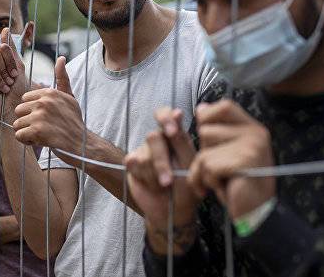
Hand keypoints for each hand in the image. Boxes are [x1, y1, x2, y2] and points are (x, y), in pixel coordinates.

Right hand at [0, 28, 24, 118]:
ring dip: (1, 80)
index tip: (15, 74)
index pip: (2, 48)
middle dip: (6, 71)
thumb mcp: (17, 66)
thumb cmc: (16, 88)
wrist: (12, 106)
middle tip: (8, 82)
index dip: (11, 62)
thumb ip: (11, 48)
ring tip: (3, 88)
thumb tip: (4, 29)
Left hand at [13, 57, 85, 153]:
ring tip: (42, 135)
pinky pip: (19, 135)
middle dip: (27, 121)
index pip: (25, 99)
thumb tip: (61, 58)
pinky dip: (27, 141)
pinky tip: (40, 141)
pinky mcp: (37, 130)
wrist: (83, 145)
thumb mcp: (70, 97)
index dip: (32, 111)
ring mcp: (40, 116)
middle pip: (19, 111)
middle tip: (42, 128)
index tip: (45, 117)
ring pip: (17, 124)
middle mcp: (44, 101)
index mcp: (49, 92)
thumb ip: (62, 79)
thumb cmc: (74, 122)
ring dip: (27, 132)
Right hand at [124, 108, 199, 254]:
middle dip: (161, 162)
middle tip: (167, 181)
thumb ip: (183, 141)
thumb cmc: (188, 188)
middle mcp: (158, 140)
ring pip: (144, 155)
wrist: (172, 212)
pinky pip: (133, 164)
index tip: (172, 131)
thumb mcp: (191, 166)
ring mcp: (143, 150)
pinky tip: (152, 185)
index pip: (165, 114)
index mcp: (175, 135)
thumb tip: (177, 111)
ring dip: (155, 176)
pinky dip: (145, 178)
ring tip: (164, 186)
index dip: (165, 118)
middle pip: (153, 137)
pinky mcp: (132, 162)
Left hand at [189, 99, 275, 219]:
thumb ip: (217, 131)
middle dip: (204, 154)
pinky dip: (208, 182)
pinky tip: (224, 188)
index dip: (208, 118)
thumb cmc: (238, 184)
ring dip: (204, 172)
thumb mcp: (228, 153)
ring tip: (222, 180)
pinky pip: (207, 167)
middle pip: (205, 131)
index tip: (209, 141)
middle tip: (221, 170)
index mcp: (253, 128)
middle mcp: (255, 133)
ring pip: (203, 152)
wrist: (256, 213)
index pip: (224, 106)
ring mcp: (251, 146)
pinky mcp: (244, 161)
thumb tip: (201, 108)